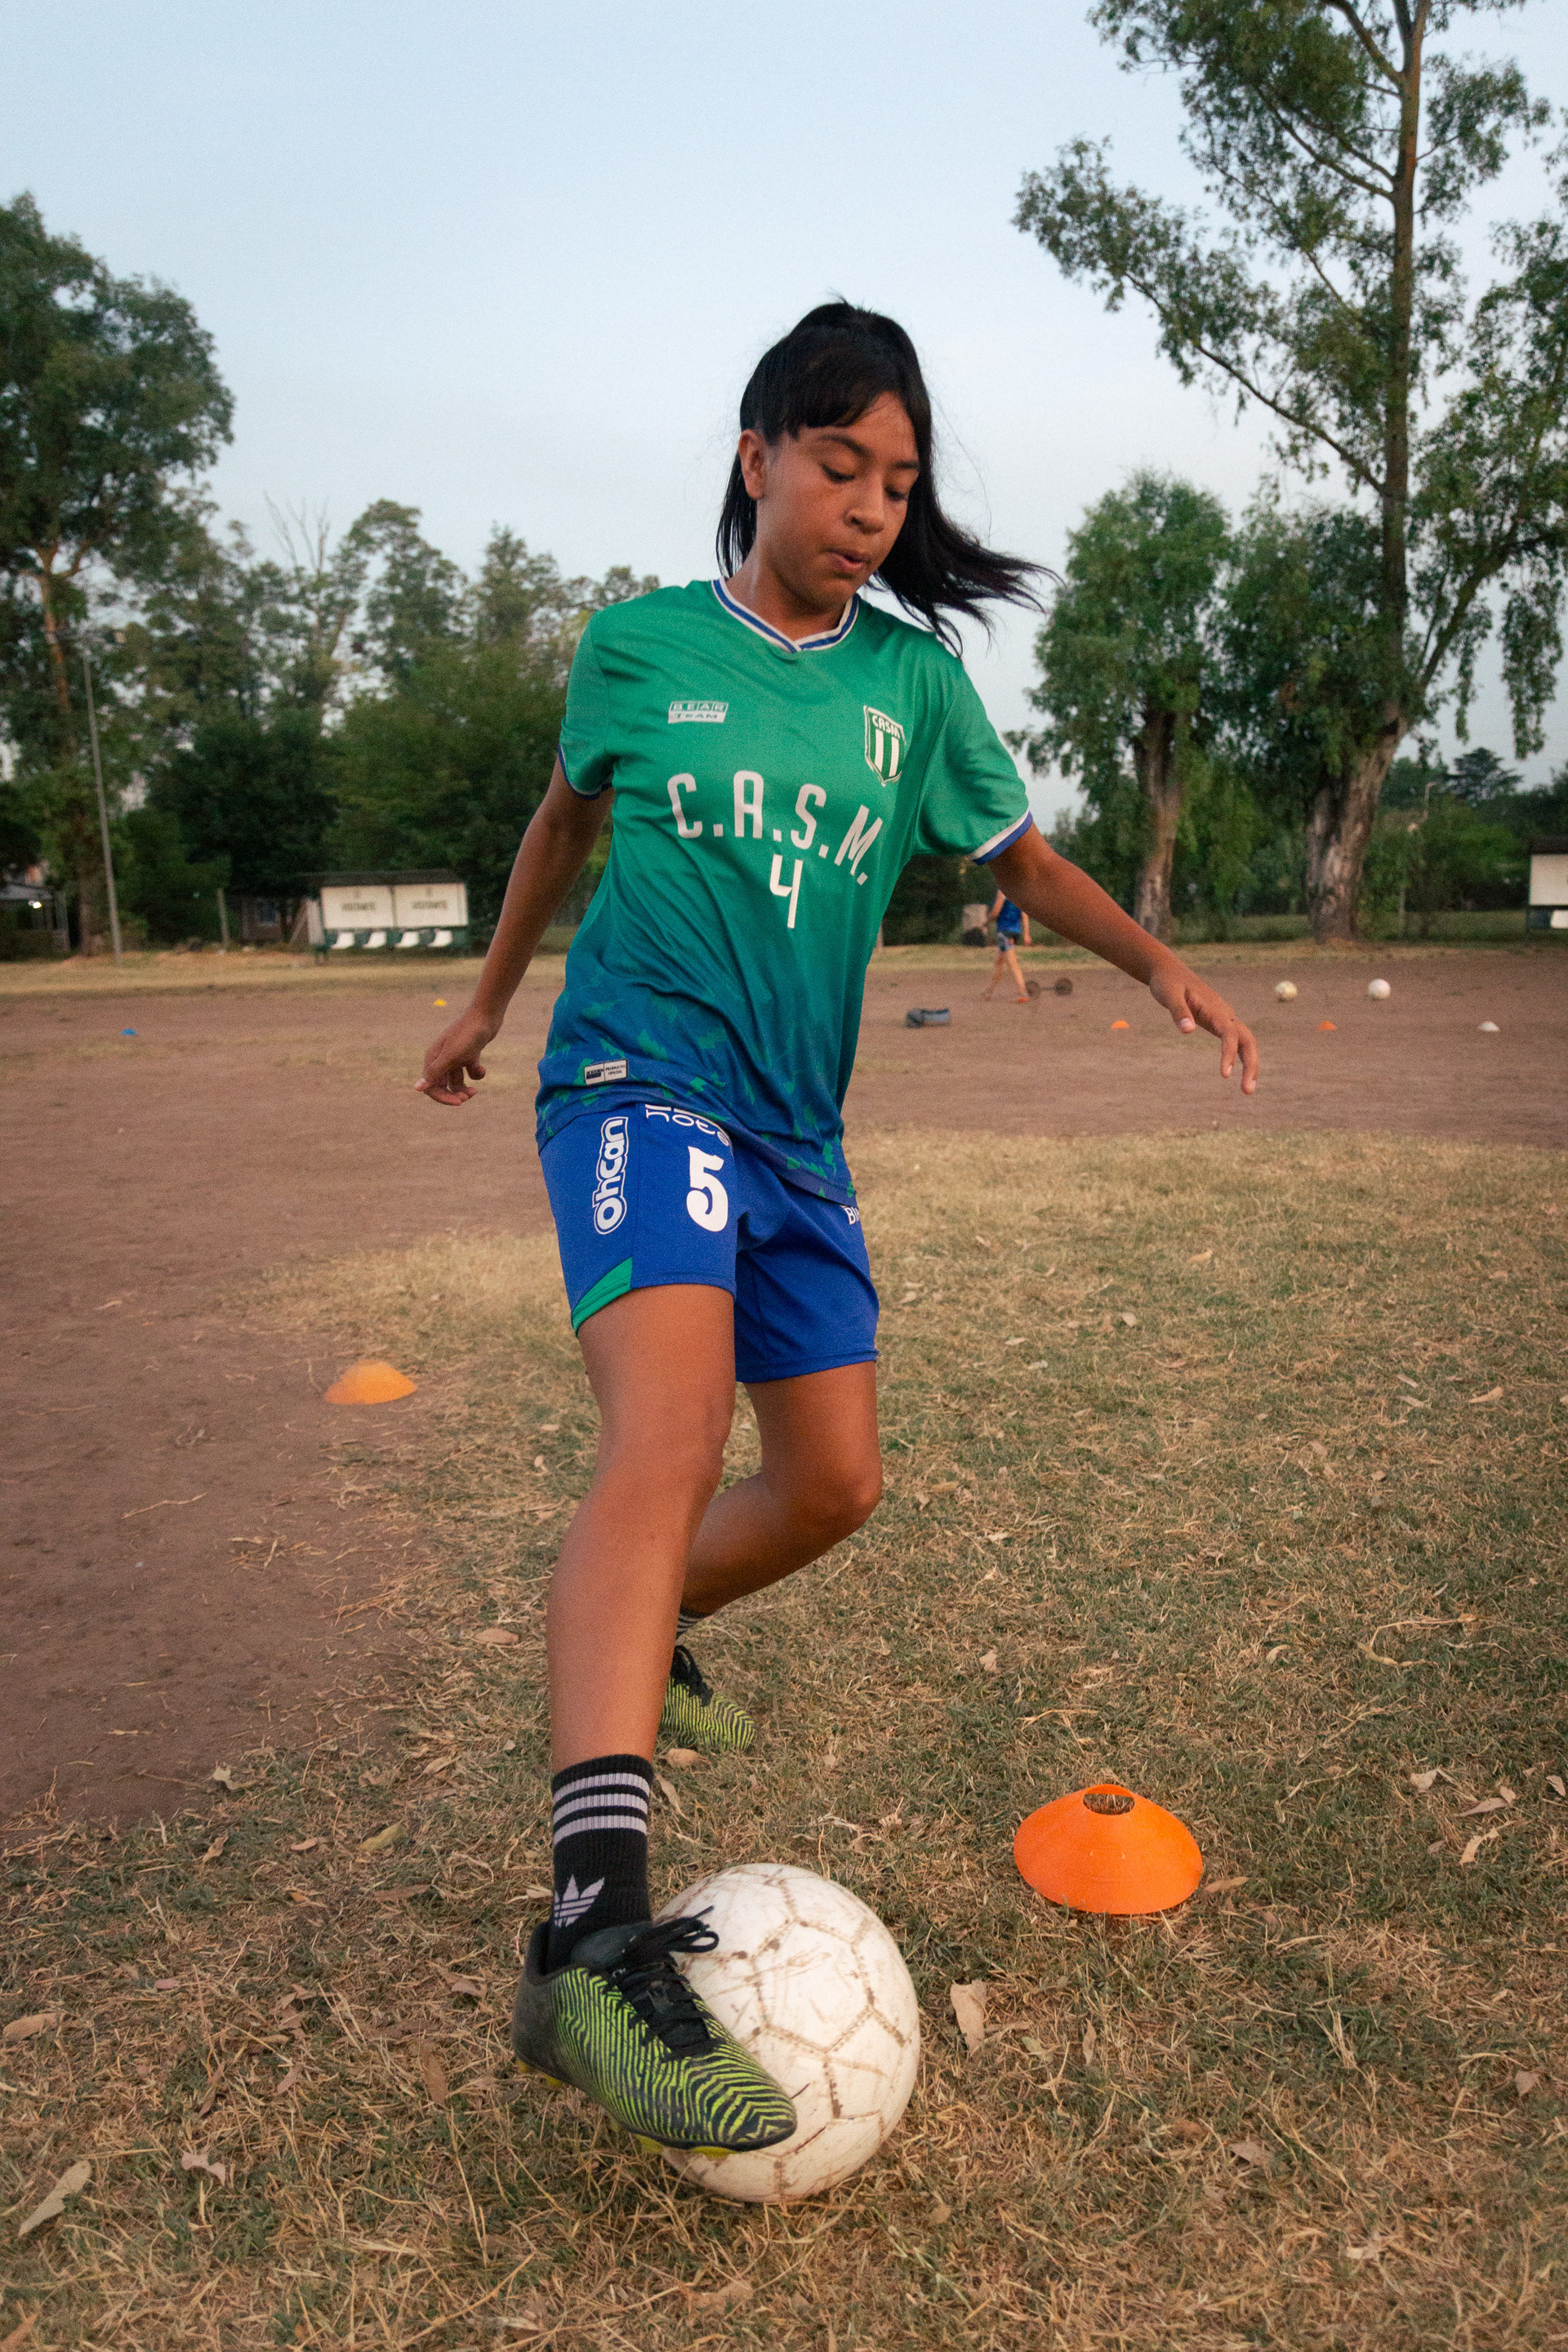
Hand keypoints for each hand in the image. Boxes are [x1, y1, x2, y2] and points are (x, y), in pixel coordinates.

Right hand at [417, 1006, 498, 1105]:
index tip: (458, 1102)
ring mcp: (456, 1057)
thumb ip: (434, 1072)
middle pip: (442, 1086)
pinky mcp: (469, 1055)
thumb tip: (416, 1088)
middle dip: (454, 1095)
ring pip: (456, 1081)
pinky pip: (470, 1072)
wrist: (486, 1017)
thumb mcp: (451, 1056)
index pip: (431, 1086)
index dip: (442, 1097)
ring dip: (464, 1089)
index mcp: (433, 1058)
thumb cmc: (467, 1035)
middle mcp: (442, 1058)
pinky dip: (476, 1074)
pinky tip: (482, 1068)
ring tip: (474, 1091)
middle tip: (467, 1098)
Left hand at [1148, 959, 1258, 1093]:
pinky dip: (1240, 1058)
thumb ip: (1178, 1012)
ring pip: (1246, 1042)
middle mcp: (1225, 1013)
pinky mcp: (1219, 1022)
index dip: (1229, 1054)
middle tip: (1247, 1091)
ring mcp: (1225, 1017)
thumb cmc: (1167, 983)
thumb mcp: (1168, 995)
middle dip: (1251, 1065)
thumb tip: (1187, 1031)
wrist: (1169, 972)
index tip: (1224, 1075)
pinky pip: (1236, 1041)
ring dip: (1250, 1064)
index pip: (1229, 1034)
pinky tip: (1237, 1075)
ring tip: (1247, 1090)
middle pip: (1248, 1040)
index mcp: (1214, 1008)